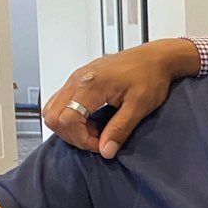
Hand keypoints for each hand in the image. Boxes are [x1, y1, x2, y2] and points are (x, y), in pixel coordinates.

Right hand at [42, 39, 200, 157]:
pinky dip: (70, 116)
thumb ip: (119, 129)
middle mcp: (77, 79)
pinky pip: (60, 102)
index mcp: (91, 84)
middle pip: (53, 116)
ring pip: (52, 110)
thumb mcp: (139, 106)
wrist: (155, 57)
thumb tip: (105, 150)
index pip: (67, 119)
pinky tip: (91, 121)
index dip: (82, 139)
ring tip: (94, 131)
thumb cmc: (150, 75)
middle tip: (97, 140)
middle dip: (72, 135)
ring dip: (69, 127)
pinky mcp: (79, 79)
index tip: (101, 145)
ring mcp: (76, 78)